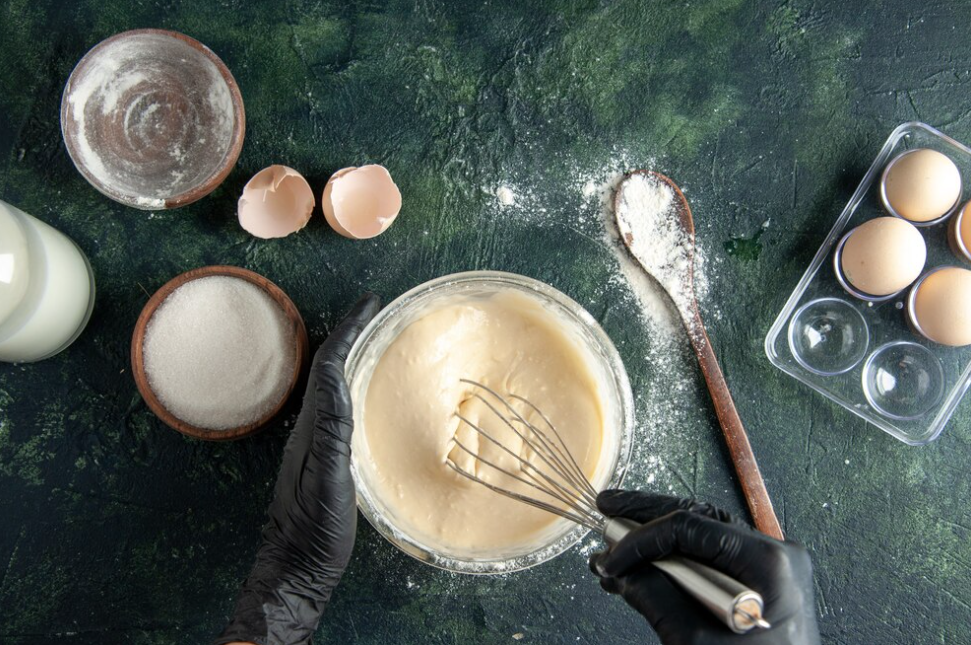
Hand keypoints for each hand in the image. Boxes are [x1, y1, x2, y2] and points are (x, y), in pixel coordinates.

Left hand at [216, 293, 380, 644]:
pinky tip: (371, 391)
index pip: (328, 364)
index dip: (349, 329)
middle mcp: (311, 427)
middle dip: (352, 332)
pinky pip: (341, 405)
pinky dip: (356, 382)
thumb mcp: (326, 481)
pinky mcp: (327, 457)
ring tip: (378, 336)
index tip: (371, 302)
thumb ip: (332, 433)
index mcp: (311, 426)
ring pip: (334, 383)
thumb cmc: (312, 530)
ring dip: (353, 353)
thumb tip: (338, 380)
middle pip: (329, 366)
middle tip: (377, 310)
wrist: (296, 567)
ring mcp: (317, 441)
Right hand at [589, 490, 819, 644]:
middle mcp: (775, 556)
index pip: (690, 527)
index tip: (611, 558)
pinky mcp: (760, 585)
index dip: (642, 539)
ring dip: (656, 541)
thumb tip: (623, 571)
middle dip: (646, 518)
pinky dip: (675, 564)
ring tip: (614, 548)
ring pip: (702, 536)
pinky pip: (712, 561)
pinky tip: (641, 571)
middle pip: (698, 519)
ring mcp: (771, 569)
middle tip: (608, 508)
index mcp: (768, 563)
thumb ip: (655, 599)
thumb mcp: (696, 644)